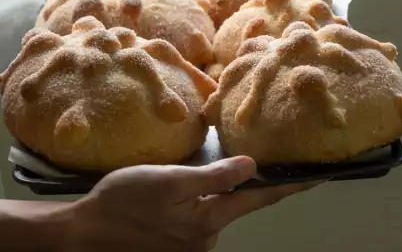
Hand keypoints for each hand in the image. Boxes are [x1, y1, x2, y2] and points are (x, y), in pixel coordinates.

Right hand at [68, 156, 314, 251]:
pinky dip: (192, 201)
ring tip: (179, 174)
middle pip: (234, 205)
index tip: (314, 177)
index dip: (286, 186)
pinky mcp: (174, 243)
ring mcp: (190, 244)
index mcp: (208, 221)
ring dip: (208, 191)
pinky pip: (195, 216)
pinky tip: (166, 193)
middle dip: (236, 184)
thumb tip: (252, 167)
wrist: (88, 231)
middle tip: (226, 157)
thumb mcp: (169, 180)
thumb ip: (212, 176)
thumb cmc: (126, 199)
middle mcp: (205, 238)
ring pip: (211, 209)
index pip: (257, 200)